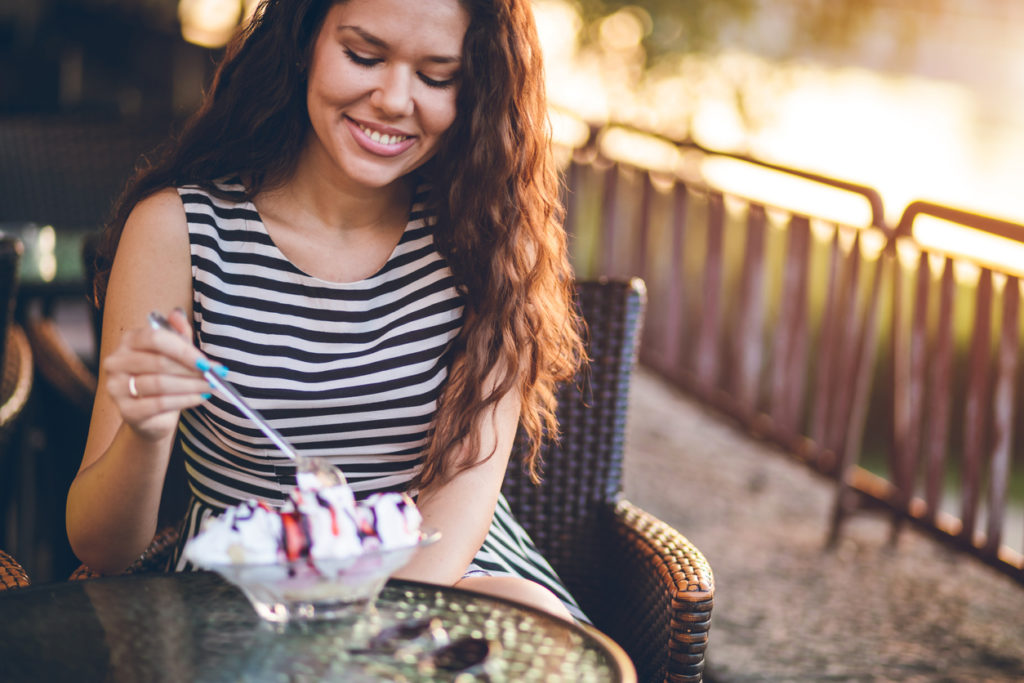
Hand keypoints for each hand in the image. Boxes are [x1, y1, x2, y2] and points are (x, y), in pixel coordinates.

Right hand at [102, 309, 212, 441]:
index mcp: (129, 341)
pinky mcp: (126, 410)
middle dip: (192, 370)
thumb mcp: (174, 353)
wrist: (152, 416)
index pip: (155, 338)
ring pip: (160, 383)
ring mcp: (117, 387)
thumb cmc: (164, 378)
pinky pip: (159, 404)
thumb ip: (177, 333)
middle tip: (214, 375)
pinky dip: (184, 400)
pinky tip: (199, 398)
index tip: (207, 361)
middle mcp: (117, 361)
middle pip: (159, 362)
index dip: (184, 351)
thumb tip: (178, 313)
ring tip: (210, 386)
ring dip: (191, 385)